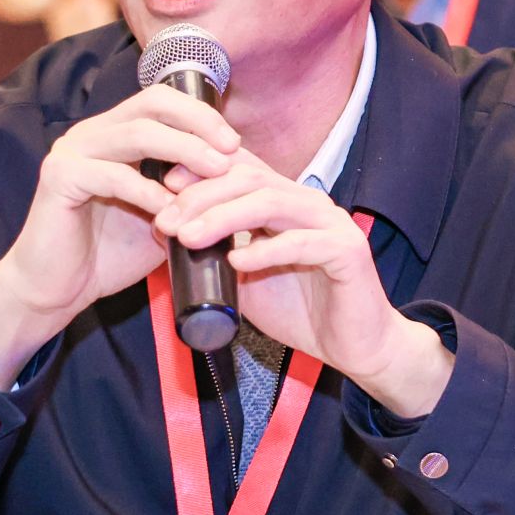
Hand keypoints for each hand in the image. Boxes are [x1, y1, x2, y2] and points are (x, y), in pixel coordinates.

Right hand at [0, 86, 239, 386]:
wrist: (56, 291)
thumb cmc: (107, 256)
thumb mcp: (161, 219)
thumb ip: (187, 195)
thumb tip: (236, 182)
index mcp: (113, 135)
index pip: (161, 102)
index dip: (200, 115)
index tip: (234, 143)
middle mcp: (91, 133)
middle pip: (152, 104)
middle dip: (198, 122)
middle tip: (231, 149)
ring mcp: (71, 151)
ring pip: (137, 133)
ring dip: (184, 150)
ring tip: (217, 171)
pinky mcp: (58, 177)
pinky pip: (112, 176)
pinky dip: (147, 192)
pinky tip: (171, 210)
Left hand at [155, 153, 454, 418]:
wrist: (355, 346)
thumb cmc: (300, 311)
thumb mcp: (243, 280)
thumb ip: (212, 255)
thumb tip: (162, 235)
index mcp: (284, 202)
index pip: (240, 168)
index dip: (200, 169)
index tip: (160, 187)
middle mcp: (307, 202)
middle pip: (249, 178)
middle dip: (202, 195)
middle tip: (167, 220)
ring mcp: (330, 222)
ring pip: (272, 202)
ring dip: (225, 217)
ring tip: (190, 237)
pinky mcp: (347, 250)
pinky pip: (303, 242)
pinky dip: (266, 251)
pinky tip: (237, 262)